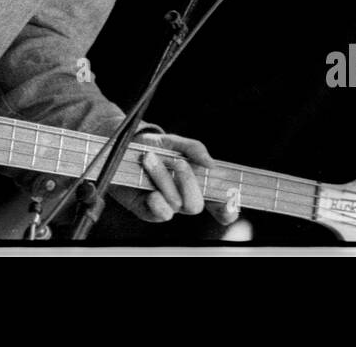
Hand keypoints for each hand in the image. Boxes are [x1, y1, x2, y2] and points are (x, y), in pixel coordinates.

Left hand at [111, 132, 238, 225]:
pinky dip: (158, 203)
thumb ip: (194, 149)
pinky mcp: (147, 210)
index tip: (231, 204)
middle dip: (188, 183)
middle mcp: (182, 198)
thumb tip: (212, 164)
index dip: (227, 209)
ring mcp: (165, 205)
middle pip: (196, 205)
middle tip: (177, 162)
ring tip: (149, 159)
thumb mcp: (174, 141)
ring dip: (164, 180)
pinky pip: (160, 215)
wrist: (124, 146)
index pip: (217, 203)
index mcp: (195, 184)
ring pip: (175, 204)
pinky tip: (151, 191)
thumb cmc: (154, 145)